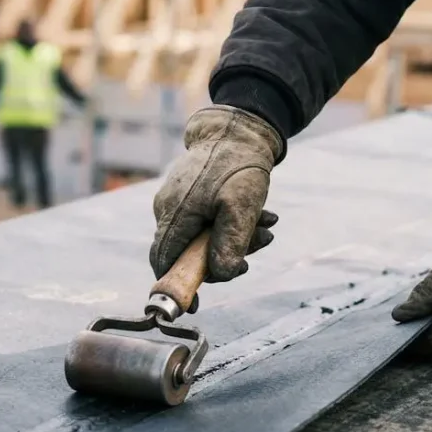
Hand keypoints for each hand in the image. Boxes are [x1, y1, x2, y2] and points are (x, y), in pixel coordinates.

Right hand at [150, 105, 282, 282]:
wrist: (239, 127)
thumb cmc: (239, 166)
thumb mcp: (241, 208)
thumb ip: (229, 245)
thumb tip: (220, 277)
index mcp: (174, 214)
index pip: (163, 261)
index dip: (177, 286)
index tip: (196, 305)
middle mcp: (168, 209)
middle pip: (187, 252)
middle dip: (224, 257)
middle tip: (256, 249)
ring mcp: (177, 200)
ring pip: (202, 236)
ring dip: (236, 238)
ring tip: (267, 225)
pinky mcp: (189, 193)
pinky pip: (207, 219)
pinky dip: (232, 223)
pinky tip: (261, 216)